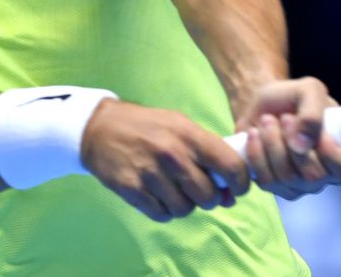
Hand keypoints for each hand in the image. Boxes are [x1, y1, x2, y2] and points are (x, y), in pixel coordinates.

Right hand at [80, 99, 251, 221]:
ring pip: (185, 209)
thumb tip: (230, 191)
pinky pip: (162, 214)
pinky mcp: (133, 189)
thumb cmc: (147, 126)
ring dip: (185, 205)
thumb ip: (207, 153)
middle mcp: (173, 154)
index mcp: (189, 134)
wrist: (100, 128)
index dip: (240, 183)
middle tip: (199, 190)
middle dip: (209, 198)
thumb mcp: (180, 125)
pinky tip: (158, 195)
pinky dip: (164, 210)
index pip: (230, 165)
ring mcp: (151, 173)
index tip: (237, 189)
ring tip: (176, 190)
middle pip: (209, 195)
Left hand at [237, 77, 340, 199]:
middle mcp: (327, 173)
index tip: (315, 132)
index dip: (332, 155)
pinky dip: (256, 154)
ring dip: (273, 144)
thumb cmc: (291, 97)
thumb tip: (304, 144)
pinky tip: (255, 135)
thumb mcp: (308, 90)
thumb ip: (312, 113)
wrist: (262, 105)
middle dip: (292, 143)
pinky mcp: (278, 187)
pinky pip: (267, 181)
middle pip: (313, 175)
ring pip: (287, 178)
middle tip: (284, 117)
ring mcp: (302, 184)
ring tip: (267, 121)